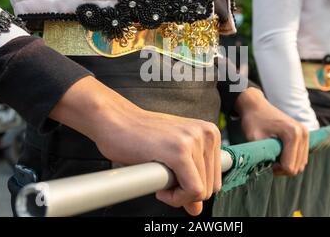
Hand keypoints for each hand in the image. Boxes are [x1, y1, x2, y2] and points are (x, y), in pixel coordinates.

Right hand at [50, 76, 221, 215]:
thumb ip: (189, 180)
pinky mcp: (180, 151)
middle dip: (185, 192)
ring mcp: (194, 140)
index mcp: (209, 132)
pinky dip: (175, 198)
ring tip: (158, 177)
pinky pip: (192, 191)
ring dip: (177, 195)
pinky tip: (159, 186)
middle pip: (211, 187)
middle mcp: (207, 134)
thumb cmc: (139, 137)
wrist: (115, 121)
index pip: (215, 178)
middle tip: (162, 180)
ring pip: (201, 192)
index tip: (173, 180)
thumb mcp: (172, 158)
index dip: (192, 187)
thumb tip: (197, 209)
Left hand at [235, 87, 308, 175]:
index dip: (275, 169)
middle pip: (297, 168)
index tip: (265, 160)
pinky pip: (301, 158)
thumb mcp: (254, 138)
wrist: (257, 106)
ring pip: (300, 164)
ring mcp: (306, 134)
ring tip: (273, 157)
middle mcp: (303, 134)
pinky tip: (279, 154)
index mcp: (293, 134)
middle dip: (282, 169)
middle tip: (268, 161)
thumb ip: (262, 154)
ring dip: (287, 165)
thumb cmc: (254, 121)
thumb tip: (267, 169)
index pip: (289, 167)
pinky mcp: (305, 136)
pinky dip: (291, 160)